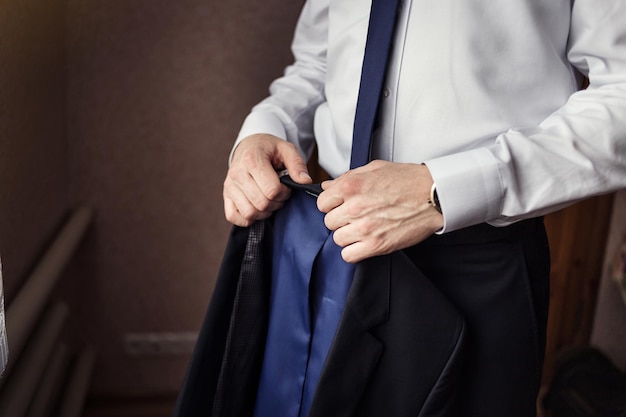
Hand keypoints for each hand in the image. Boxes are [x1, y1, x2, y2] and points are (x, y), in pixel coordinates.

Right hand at [223, 134, 311, 225]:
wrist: (249, 145)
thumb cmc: (269, 149)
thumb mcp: (287, 149)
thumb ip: (297, 165)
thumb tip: (305, 181)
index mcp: (252, 160)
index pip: (272, 190)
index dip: (284, 193)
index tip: (286, 187)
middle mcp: (237, 174)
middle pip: (262, 204)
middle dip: (276, 203)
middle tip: (280, 194)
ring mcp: (229, 186)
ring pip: (249, 213)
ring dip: (264, 212)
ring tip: (269, 200)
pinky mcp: (226, 195)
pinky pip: (233, 217)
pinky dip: (247, 218)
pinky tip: (257, 208)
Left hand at [317, 160, 442, 262]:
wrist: (434, 196)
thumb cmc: (408, 180)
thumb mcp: (375, 169)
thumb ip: (348, 177)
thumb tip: (328, 187)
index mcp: (351, 186)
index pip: (322, 203)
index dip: (331, 205)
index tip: (341, 206)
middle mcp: (354, 207)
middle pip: (329, 222)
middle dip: (340, 220)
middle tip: (355, 217)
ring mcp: (364, 228)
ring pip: (338, 239)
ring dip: (348, 236)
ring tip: (362, 230)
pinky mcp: (376, 245)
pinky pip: (349, 255)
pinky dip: (354, 252)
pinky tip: (364, 243)